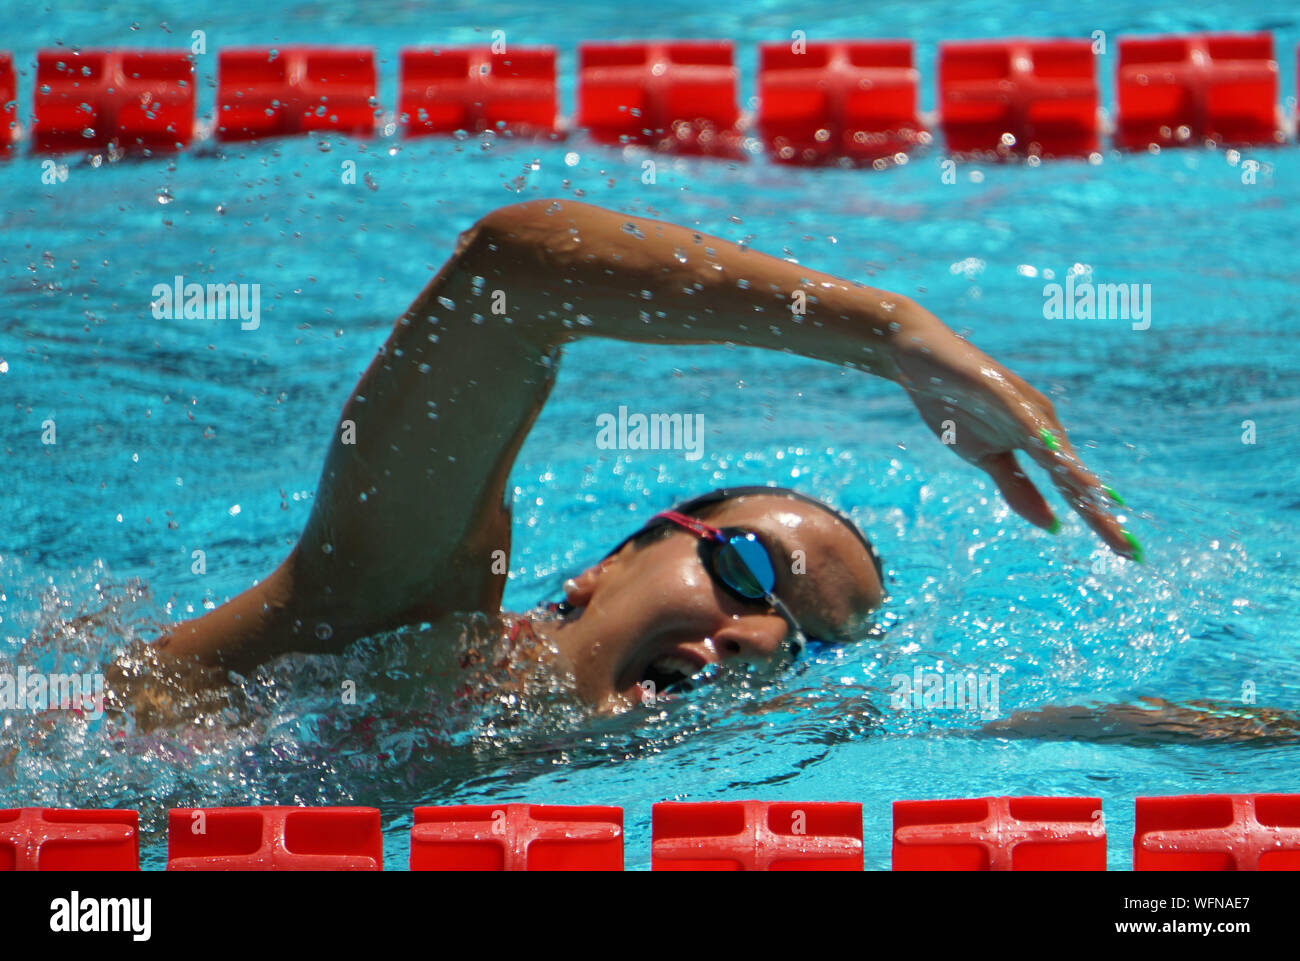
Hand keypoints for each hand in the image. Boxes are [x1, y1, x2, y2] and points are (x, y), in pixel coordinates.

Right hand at [894, 328, 1139, 560]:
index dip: (1098, 520)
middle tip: (1131, 551)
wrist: (922, 361)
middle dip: (1099, 512)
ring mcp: (1022, 408)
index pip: (1071, 489)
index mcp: (1039, 443)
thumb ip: (1018, 489)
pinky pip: (1021, 417)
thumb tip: (1054, 525)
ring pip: (1055, 450)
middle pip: (1073, 476)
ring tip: (1104, 505)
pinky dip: (1038, 434)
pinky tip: (1051, 449)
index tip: (1129, 554)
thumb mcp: (987, 459)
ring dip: (1077, 478)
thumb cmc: (957, 407)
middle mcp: (1041, 426)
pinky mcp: (999, 390)